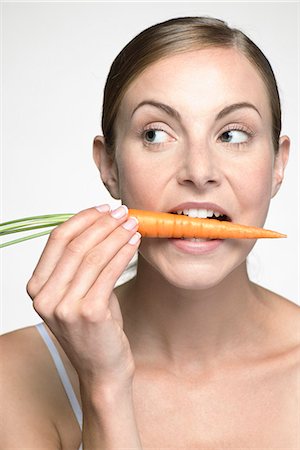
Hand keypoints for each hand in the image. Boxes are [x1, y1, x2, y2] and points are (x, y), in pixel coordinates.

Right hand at [26, 204, 140, 387]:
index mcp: (37, 288)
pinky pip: (109, 271)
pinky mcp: (88, 313)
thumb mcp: (79, 293)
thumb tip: (104, 224)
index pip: (57, 240)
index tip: (103, 208)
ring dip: (116, 234)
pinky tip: (135, 242)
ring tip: (133, 223)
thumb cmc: (95, 329)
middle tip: (123, 212)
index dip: (82, 219)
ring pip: (93, 255)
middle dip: (102, 223)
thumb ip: (82, 263)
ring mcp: (64, 307)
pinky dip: (124, 252)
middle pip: (75, 245)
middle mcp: (45, 297)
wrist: (103, 369)